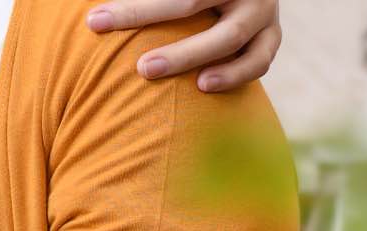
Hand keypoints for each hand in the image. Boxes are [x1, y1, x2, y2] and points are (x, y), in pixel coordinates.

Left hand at [86, 0, 280, 91]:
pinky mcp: (272, 36)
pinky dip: (233, 74)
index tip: (95, 21)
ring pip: (231, 36)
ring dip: (189, 55)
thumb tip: (96, 12)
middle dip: (148, 21)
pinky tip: (202, 86)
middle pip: (192, 2)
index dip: (133, 8)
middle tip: (111, 42)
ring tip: (149, 71)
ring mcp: (262, 11)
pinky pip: (258, 60)